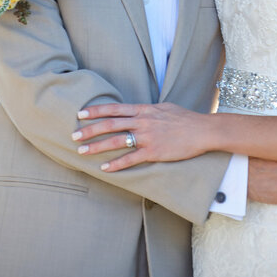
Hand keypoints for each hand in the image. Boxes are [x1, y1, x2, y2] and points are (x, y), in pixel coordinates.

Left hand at [73, 102, 209, 171]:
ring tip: (82, 151)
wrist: (202, 130)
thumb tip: (135, 112)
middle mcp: (143, 122)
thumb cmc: (185, 118)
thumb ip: (147, 111)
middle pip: (110, 124)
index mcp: (144, 110)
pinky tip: (105, 168)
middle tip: (73, 135)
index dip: (96, 111)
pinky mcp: (154, 152)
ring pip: (116, 141)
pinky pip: (131, 159)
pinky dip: (117, 164)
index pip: (114, 108)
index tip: (80, 114)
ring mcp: (147, 137)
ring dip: (97, 146)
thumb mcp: (163, 108)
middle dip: (90, 130)